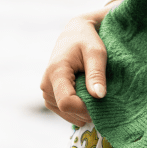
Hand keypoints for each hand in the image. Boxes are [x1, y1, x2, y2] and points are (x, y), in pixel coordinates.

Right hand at [40, 9, 110, 124]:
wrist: (74, 34)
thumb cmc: (87, 41)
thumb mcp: (96, 53)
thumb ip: (96, 74)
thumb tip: (99, 95)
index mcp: (56, 72)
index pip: (67, 102)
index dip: (85, 109)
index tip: (101, 102)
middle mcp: (46, 84)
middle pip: (67, 110)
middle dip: (86, 109)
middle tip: (101, 96)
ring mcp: (46, 92)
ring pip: (66, 113)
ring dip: (82, 110)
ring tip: (93, 93)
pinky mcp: (49, 96)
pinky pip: (64, 112)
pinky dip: (77, 110)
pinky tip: (86, 98)